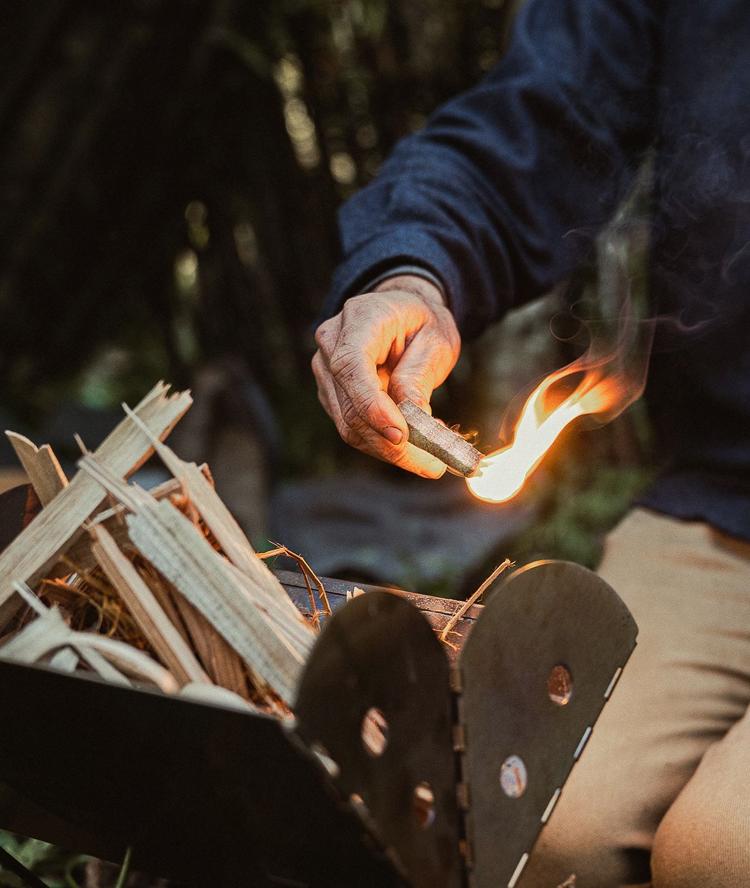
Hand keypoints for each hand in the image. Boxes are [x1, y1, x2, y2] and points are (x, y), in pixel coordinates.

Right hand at [312, 275, 460, 476]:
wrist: (403, 313)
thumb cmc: (422, 322)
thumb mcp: (435, 340)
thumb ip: (419, 375)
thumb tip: (412, 420)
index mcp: (360, 318)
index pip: (350, 366)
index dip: (371, 405)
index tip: (400, 435)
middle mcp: (331, 343)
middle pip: (349, 406)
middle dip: (390, 443)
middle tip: (432, 466)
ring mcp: (325, 370)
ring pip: (349, 425)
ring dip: (389, 450)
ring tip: (431, 458)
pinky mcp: (331, 394)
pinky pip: (353, 428)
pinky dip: (383, 444)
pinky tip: (414, 446)